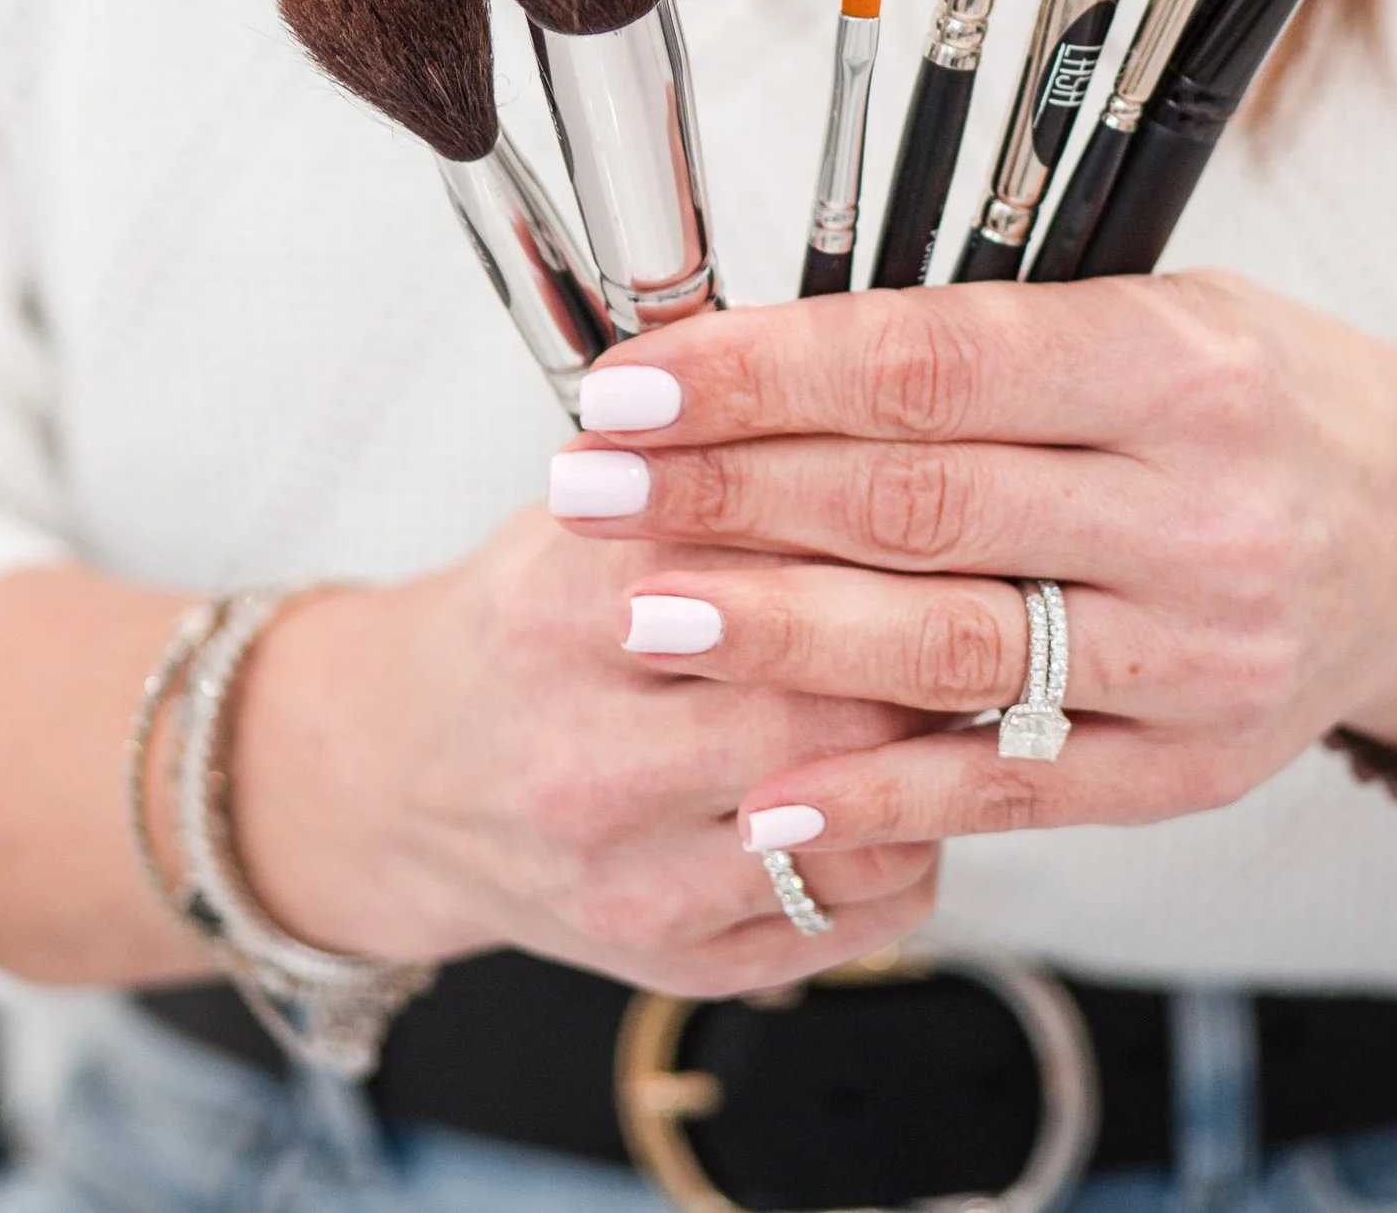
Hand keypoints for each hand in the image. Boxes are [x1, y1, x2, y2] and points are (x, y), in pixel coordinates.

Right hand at [231, 503, 940, 995]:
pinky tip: (901, 796)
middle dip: (930, 658)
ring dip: (934, 766)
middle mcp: (585, 761)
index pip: (767, 574)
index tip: (955, 514)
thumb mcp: (576, 518)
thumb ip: (704, 478)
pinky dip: (902, 853)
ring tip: (963, 700)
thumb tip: (879, 433)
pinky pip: (846, 920)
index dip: (886, 545)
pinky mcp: (671, 963)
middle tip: (991, 609)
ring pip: (851, 829)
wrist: (405, 778)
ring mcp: (628, 881)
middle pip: (828, 711)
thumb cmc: (518, 631)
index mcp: (559, 614)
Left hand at [546, 273, 1396, 860]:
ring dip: (774, 636)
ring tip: (638, 611)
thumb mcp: (1146, 305)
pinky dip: (882, 797)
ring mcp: (1196, 655)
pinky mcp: (1191, 769)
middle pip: (920, 505)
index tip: (640, 380)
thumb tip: (756, 348)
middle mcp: (1194, 512)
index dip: (769, 374)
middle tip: (591, 486)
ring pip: (950, 652)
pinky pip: (1013, 791)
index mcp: (1173, 365)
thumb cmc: (1256, 396)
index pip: (933, 362)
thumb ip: (977, 335)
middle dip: (730, 496)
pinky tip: (770, 788)